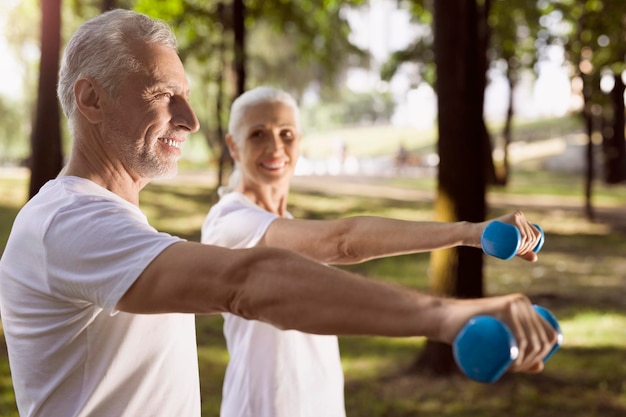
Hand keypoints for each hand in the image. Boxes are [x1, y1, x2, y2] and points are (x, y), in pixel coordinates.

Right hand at [441, 294, 559, 372]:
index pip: (548, 335)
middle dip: (529, 362)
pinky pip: (520, 336)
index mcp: (527, 306)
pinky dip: (521, 354)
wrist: (444, 317)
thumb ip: (519, 351)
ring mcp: (512, 304)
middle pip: (540, 340)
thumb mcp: (496, 340)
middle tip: (509, 369)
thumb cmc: (468, 329)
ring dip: (524, 362)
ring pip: (531, 341)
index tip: (522, 366)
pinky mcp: (501, 308)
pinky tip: (512, 362)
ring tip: (507, 367)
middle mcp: (522, 303)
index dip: (543, 355)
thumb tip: (540, 367)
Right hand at [492, 211, 542, 261]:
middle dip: (527, 248)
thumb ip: (523, 252)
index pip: (536, 234)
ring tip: (515, 251)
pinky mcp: (512, 218)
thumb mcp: (510, 246)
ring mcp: (517, 217)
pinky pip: (523, 233)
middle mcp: (522, 217)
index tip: (522, 252)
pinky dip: (524, 241)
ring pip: (528, 236)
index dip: (533, 246)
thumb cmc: (493, 239)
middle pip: (532, 236)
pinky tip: (519, 246)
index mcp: (524, 221)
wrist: (477, 233)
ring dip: (525, 247)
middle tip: (516, 253)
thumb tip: (535, 259)